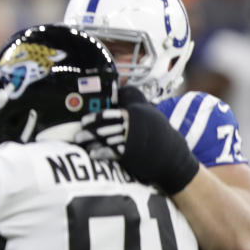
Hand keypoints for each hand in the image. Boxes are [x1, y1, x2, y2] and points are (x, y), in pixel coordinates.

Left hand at [77, 86, 199, 195]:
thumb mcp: (149, 114)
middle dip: (89, 132)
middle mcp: (132, 125)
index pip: (111, 114)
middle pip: (106, 127)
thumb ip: (133, 104)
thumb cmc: (158, 133)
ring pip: (107, 139)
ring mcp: (132, 139)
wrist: (172, 155)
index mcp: (135, 114)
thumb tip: (118, 94)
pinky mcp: (133, 153)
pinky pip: (113, 152)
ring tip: (81, 143)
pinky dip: (102, 152)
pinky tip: (93, 154)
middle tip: (77, 136)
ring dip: (92, 142)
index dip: (95, 118)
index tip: (84, 121)